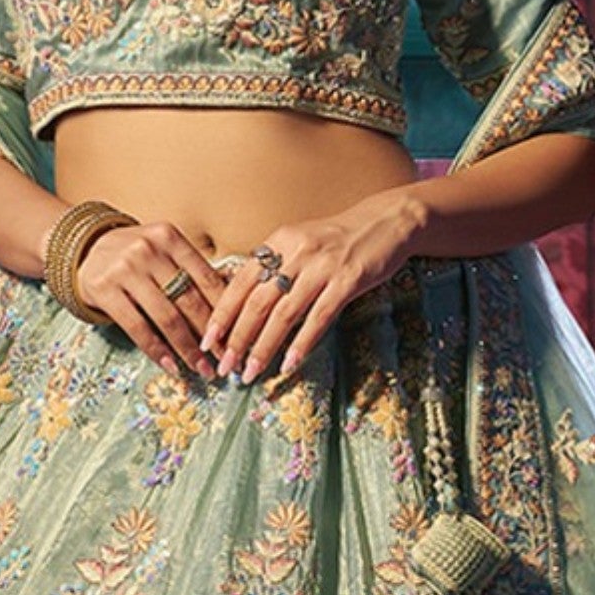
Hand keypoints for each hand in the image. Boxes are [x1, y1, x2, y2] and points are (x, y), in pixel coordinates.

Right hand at [72, 220, 227, 374]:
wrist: (84, 249)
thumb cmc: (135, 256)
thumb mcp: (163, 251)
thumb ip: (193, 272)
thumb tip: (234, 304)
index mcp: (170, 237)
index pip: (206, 279)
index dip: (226, 312)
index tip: (237, 337)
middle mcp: (148, 249)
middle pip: (189, 300)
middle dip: (211, 335)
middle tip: (226, 360)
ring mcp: (125, 269)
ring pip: (167, 317)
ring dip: (188, 349)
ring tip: (202, 369)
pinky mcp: (105, 290)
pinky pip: (137, 327)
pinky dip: (157, 351)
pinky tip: (171, 366)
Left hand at [202, 189, 428, 382]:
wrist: (387, 221)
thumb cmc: (340, 239)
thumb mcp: (301, 243)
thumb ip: (275, 266)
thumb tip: (245, 304)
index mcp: (279, 241)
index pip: (240, 283)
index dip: (221, 315)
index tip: (207, 342)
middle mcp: (296, 252)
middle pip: (257, 302)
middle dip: (237, 339)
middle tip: (224, 367)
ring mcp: (322, 267)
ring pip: (284, 315)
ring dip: (264, 348)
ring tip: (250, 373)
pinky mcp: (347, 281)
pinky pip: (319, 318)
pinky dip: (301, 344)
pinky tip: (288, 364)